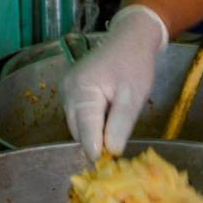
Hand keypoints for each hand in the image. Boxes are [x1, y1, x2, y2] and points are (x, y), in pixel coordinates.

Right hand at [60, 5, 167, 158]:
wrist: (131, 39)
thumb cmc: (135, 64)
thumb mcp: (134, 95)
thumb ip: (121, 124)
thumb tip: (111, 151)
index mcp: (81, 91)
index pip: (85, 132)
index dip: (97, 150)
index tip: (109, 163)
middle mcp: (68, 92)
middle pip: (79, 131)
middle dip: (97, 140)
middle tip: (119, 142)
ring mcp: (66, 91)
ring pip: (79, 125)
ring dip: (96, 131)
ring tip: (117, 121)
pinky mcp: (71, 92)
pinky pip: (80, 116)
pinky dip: (94, 121)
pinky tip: (110, 113)